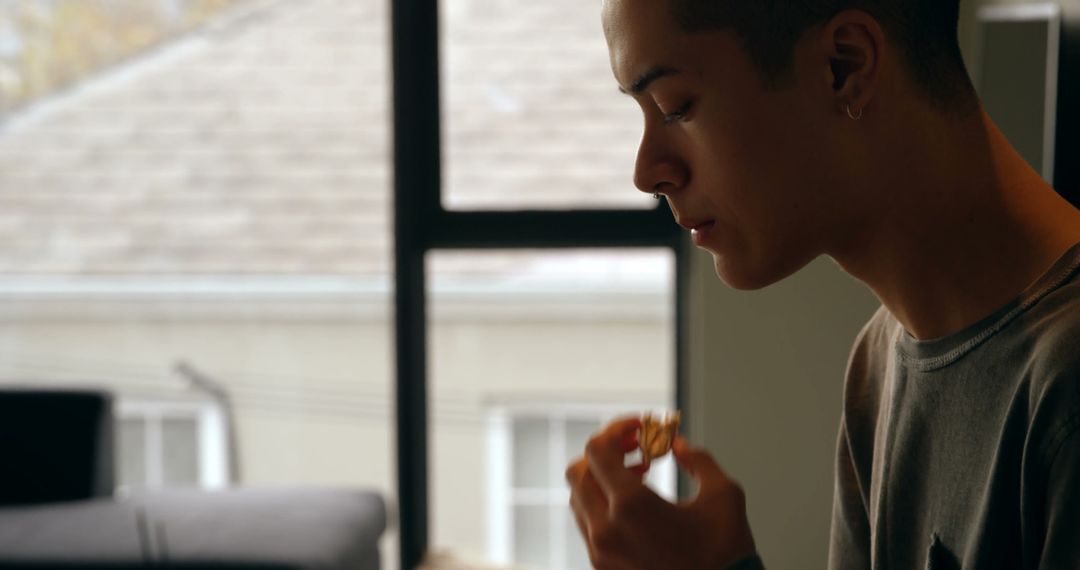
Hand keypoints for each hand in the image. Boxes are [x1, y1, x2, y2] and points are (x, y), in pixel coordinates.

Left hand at [565, 417, 756, 569]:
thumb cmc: (726, 556)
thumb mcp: (724, 495)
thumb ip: (698, 460)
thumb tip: (678, 445)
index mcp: (631, 506)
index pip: (597, 450)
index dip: (616, 429)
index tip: (639, 427)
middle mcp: (606, 530)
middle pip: (578, 473)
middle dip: (605, 453)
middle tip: (635, 448)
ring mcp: (601, 553)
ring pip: (580, 500)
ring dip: (602, 479)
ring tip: (639, 475)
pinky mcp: (604, 569)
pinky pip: (589, 527)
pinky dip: (604, 506)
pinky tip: (636, 507)